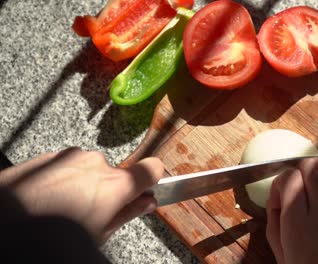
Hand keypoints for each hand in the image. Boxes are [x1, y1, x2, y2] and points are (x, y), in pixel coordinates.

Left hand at [0, 147, 163, 242]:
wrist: (6, 220)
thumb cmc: (53, 235)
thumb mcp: (99, 232)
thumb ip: (128, 213)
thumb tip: (147, 203)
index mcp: (115, 184)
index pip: (152, 168)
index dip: (153, 179)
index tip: (147, 189)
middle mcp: (97, 163)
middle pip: (116, 174)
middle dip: (108, 190)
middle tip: (90, 212)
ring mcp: (72, 156)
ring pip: (90, 169)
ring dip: (84, 183)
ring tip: (62, 206)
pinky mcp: (50, 156)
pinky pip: (68, 166)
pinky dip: (64, 179)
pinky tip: (47, 199)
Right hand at [266, 158, 317, 263]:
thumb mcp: (283, 257)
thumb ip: (275, 224)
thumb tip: (277, 200)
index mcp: (299, 224)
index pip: (290, 177)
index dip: (281, 182)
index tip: (280, 197)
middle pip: (313, 167)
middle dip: (301, 172)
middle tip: (298, 189)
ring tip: (316, 198)